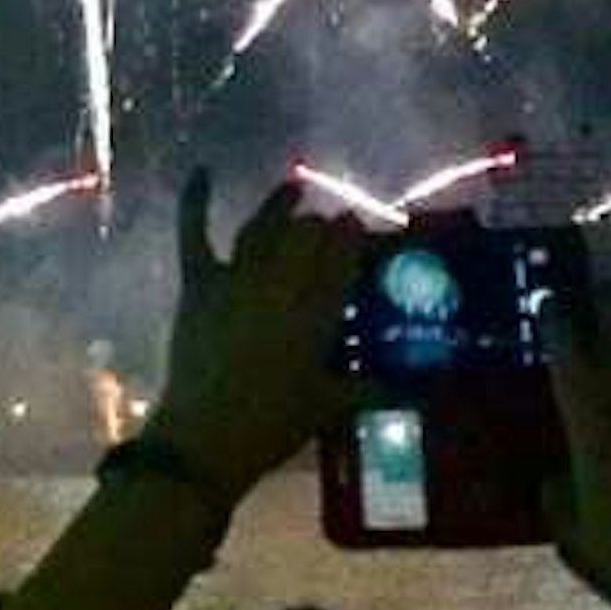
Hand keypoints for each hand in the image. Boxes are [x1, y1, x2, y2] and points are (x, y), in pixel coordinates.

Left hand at [154, 170, 365, 499]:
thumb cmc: (273, 426)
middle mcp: (280, 284)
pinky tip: (202, 171)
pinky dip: (195, 201)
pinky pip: (194, 234)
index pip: (341, 258)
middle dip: (320, 225)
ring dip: (279, 205)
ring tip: (294, 188)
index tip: (359, 223)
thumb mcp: (330, 406)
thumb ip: (369, 387)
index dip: (352, 236)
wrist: (206, 438)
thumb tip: (416, 386)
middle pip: (305, 237)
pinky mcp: (198, 285)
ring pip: (262, 229)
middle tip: (329, 222)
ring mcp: (235, 280)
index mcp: (316, 311)